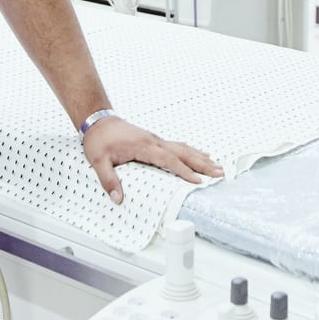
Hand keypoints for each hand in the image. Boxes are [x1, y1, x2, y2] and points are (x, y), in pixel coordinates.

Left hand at [83, 118, 222, 203]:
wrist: (99, 120)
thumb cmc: (100, 140)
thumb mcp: (99, 161)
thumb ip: (108, 180)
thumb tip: (118, 198)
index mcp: (143, 146)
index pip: (169, 160)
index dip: (184, 171)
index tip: (198, 181)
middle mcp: (154, 141)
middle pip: (183, 153)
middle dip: (202, 164)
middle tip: (220, 173)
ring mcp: (156, 140)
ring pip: (184, 148)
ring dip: (201, 157)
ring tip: (217, 166)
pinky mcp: (155, 141)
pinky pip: (178, 146)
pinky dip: (192, 151)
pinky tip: (201, 154)